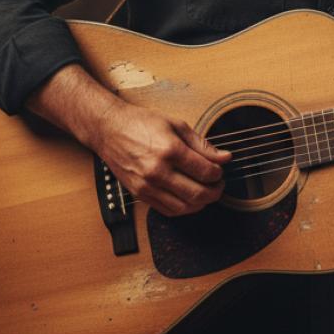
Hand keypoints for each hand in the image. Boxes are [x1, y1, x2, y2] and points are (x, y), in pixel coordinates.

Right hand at [94, 99, 231, 216]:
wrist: (108, 129)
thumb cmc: (141, 123)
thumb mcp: (176, 125)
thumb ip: (202, 144)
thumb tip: (224, 157)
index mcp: (170, 150)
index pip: (205, 172)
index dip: (218, 173)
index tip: (220, 170)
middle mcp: (158, 171)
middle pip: (198, 193)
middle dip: (215, 191)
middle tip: (218, 184)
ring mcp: (147, 185)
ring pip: (184, 207)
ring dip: (201, 203)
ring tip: (206, 192)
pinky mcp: (139, 194)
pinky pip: (168, 210)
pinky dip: (184, 208)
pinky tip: (189, 198)